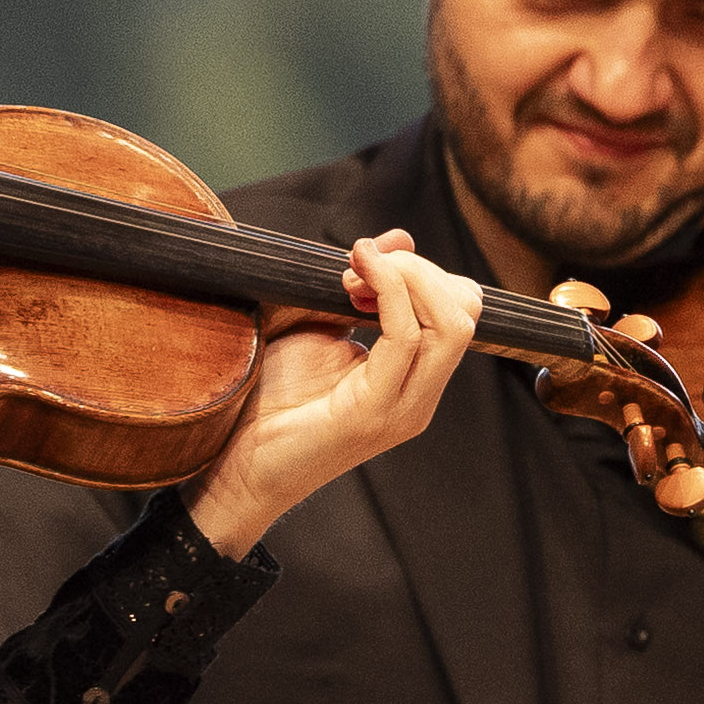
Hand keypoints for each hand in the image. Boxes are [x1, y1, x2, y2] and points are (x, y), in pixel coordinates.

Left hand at [184, 234, 483, 558]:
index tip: (364, 265)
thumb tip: (397, 240)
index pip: (460, 309)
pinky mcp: (373, 412)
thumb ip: (363, 290)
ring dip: (404, 277)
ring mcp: (402, 409)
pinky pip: (405, 338)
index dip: (422, 272)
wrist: (237, 464)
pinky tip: (354, 278)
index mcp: (414, 380)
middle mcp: (419, 397)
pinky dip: (387, 291)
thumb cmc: (272, 401)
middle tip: (358, 267)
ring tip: (353, 273)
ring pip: (449, 323)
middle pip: (465, 310)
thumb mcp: (321, 328)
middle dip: (417, 269)